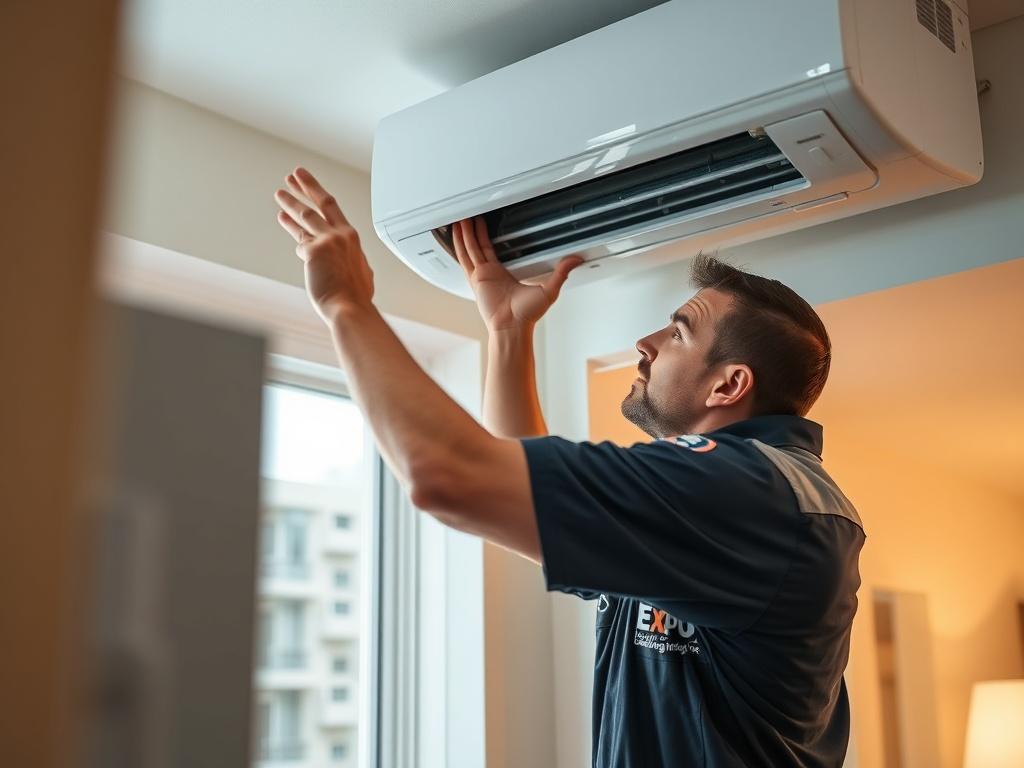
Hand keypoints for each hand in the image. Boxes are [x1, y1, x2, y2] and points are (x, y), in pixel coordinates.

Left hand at [274, 167, 373, 323]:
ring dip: (291, 203)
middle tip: (293, 176)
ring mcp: (327, 242)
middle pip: (320, 204)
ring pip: (305, 216)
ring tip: (280, 193)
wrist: (350, 308)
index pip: (333, 209)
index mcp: (353, 239)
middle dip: (305, 187)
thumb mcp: (361, 274)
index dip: (318, 194)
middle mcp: (341, 236)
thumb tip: (351, 265)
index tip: (308, 185)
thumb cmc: (355, 298)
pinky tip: (287, 228)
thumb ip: (353, 262)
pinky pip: (301, 245)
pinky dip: (298, 242)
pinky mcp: (314, 251)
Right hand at [452, 217, 583, 332]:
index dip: (486, 236)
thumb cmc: (526, 315)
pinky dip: (459, 243)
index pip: (491, 250)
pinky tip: (457, 232)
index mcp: (502, 274)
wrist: (513, 326)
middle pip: (478, 246)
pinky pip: (465, 257)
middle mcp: (490, 274)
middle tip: (471, 215)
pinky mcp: (476, 278)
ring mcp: (481, 275)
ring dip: (464, 233)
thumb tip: (575, 261)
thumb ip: (561, 273)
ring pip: (470, 248)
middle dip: (473, 230)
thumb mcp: (549, 289)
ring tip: (462, 218)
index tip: (486, 224)